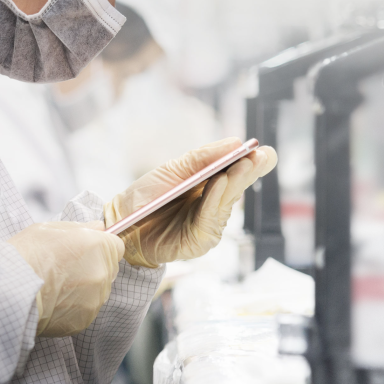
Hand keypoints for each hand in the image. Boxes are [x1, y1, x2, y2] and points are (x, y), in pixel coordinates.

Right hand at [7, 221, 124, 336]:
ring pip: (98, 291)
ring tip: (57, 286)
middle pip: (108, 269)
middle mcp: (103, 273)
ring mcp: (96, 299)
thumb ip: (81, 228)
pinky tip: (55, 301)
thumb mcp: (50, 229)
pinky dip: (75, 307)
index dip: (100, 247)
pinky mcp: (86, 320)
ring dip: (85, 288)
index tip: (86, 250)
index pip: (116, 246)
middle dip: (93, 267)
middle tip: (65, 268)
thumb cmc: (27, 254)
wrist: (10, 290)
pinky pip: (86, 310)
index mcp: (99, 247)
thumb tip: (98, 227)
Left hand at [104, 138, 276, 267]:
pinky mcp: (200, 241)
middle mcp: (215, 206)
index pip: (238, 174)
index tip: (262, 150)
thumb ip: (201, 158)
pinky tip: (220, 182)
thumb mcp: (173, 170)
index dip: (252, 163)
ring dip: (235, 182)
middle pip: (237, 187)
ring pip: (226, 201)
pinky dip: (214, 199)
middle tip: (260, 156)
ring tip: (241, 165)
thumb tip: (234, 142)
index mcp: (212, 187)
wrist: (122, 221)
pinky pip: (209, 218)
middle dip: (249, 171)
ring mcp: (209, 224)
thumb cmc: (148, 196)